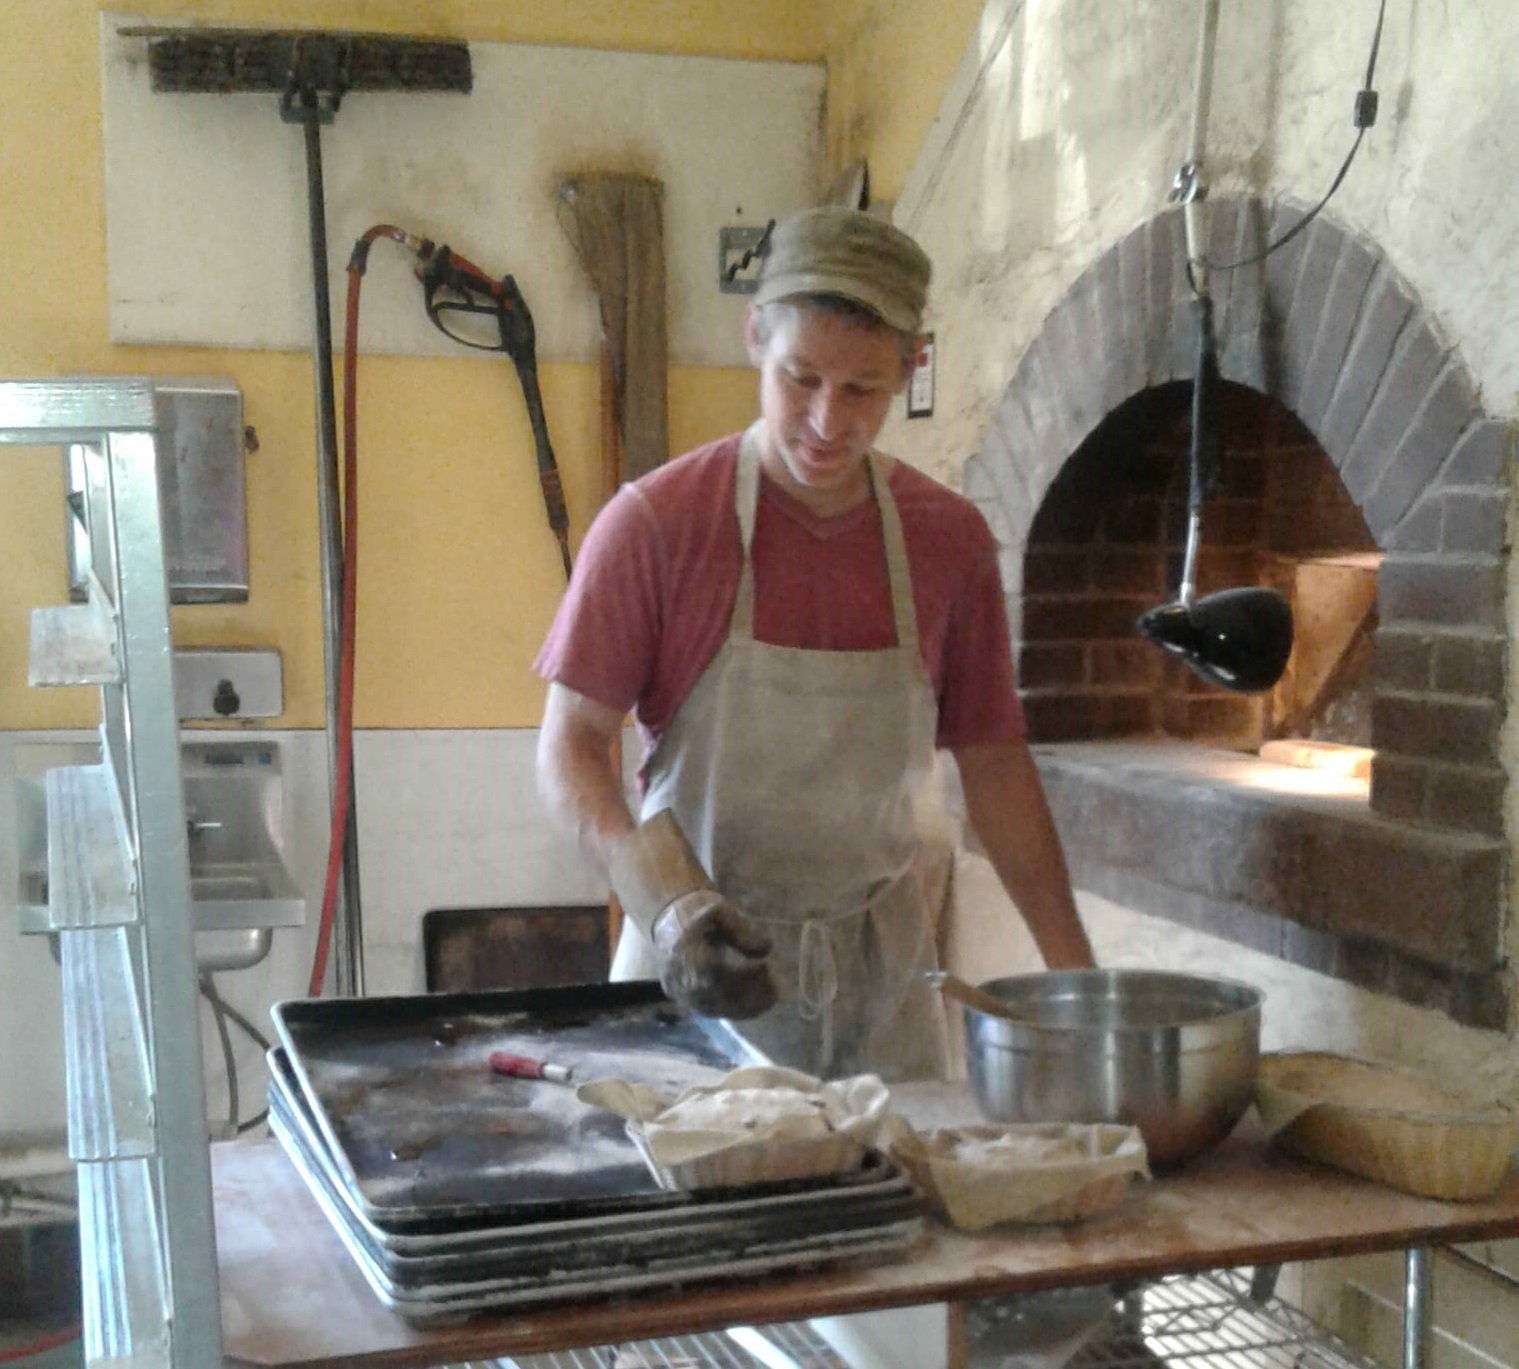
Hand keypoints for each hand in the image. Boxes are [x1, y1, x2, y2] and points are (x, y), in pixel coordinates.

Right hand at [652, 891, 776, 1019]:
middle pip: (720, 995)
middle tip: (778, 981)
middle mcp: (683, 982)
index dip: (743, 973)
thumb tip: (766, 948)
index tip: (767, 964)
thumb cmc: (699, 916)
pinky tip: (764, 1000)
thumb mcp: (719, 911)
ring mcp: (687, 998)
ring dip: (752, 1004)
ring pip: (722, 1009)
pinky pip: (721, 1014)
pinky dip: (744, 1010)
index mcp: (686, 955)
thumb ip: (740, 927)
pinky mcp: (694, 1006)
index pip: (715, 972)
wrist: (670, 929)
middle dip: (752, 991)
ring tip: (776, 991)